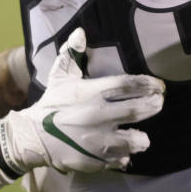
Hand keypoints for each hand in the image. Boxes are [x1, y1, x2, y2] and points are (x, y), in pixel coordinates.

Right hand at [0, 29, 163, 173]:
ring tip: (142, 136)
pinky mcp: (95, 159)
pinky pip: (119, 159)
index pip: (128, 85)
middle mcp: (98, 115)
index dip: (147, 84)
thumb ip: (71, 54)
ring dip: (141, 138)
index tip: (158, 86)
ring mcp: (98, 140)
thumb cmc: (51, 104)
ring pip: (134, 140)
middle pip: (137, 110)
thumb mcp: (60, 77)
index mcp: (92, 93)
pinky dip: (123, 156)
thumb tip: (80, 32)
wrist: (32, 137)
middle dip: (153, 106)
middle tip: (158, 103)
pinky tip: (123, 152)